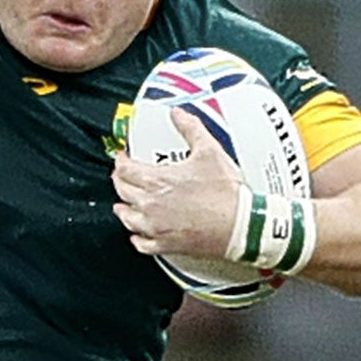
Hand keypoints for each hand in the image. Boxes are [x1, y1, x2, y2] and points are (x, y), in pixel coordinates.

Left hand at [111, 113, 247, 258]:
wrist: (241, 226)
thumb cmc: (226, 193)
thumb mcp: (209, 152)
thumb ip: (190, 129)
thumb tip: (178, 114)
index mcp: (156, 181)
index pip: (124, 169)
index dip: (120, 160)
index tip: (123, 157)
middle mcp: (150, 205)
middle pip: (121, 191)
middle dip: (120, 181)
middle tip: (124, 176)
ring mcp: (156, 227)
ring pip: (127, 218)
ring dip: (123, 208)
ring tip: (124, 204)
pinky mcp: (166, 245)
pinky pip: (141, 244)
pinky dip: (137, 237)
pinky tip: (138, 234)